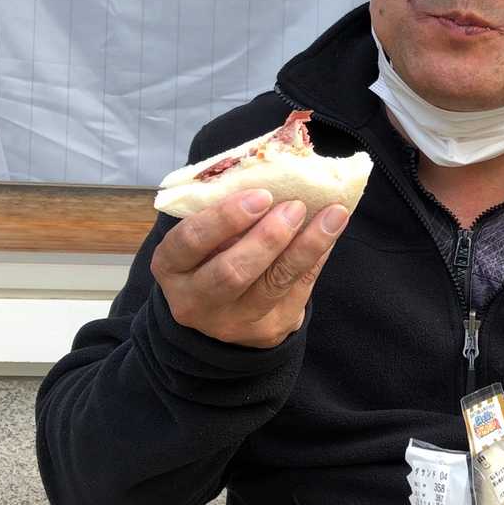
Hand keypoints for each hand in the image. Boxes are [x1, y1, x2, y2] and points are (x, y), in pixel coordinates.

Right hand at [150, 189, 349, 348]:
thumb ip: (226, 212)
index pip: (189, 242)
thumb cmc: (211, 256)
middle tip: (296, 206)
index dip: (224, 218)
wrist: (219, 314)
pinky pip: (299, 290)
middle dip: (268, 237)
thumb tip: (278, 174)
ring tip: (332, 215)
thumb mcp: (203, 236)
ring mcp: (232, 322)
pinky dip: (317, 257)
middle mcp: (195, 300)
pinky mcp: (268, 330)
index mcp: (171, 267)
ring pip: (274, 284)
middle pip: (232, 272)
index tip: (262, 194)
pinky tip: (331, 232)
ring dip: (307, 246)